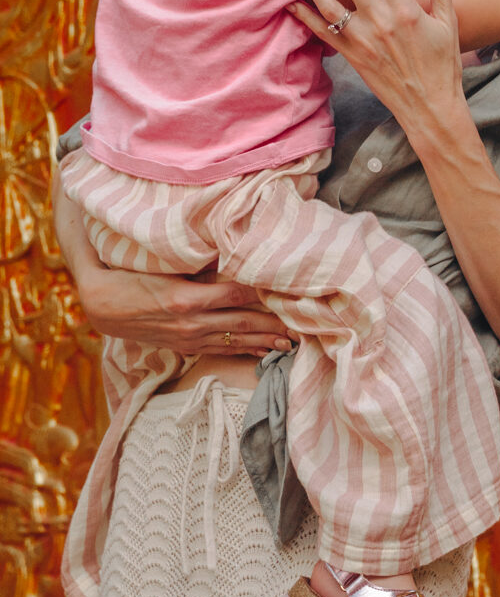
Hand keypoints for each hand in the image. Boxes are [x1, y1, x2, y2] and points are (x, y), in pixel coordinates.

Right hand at [52, 170, 291, 355]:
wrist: (100, 306)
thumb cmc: (128, 275)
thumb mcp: (158, 262)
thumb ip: (191, 258)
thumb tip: (224, 244)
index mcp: (184, 298)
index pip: (234, 295)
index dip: (262, 293)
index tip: (287, 289)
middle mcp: (190, 322)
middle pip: (241, 323)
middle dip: (272, 324)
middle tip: (302, 323)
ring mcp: (188, 338)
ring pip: (234, 341)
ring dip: (263, 341)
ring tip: (290, 342)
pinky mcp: (185, 345)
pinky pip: (220, 350)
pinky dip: (243, 351)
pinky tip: (261, 352)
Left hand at [291, 0, 465, 155]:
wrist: (430, 107)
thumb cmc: (442, 65)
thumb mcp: (448, 23)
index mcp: (406, 10)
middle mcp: (381, 22)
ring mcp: (363, 40)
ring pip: (329, 5)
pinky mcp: (352, 57)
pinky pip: (324, 34)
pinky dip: (305, 18)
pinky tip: (290, 3)